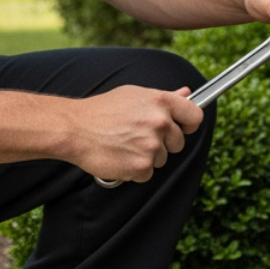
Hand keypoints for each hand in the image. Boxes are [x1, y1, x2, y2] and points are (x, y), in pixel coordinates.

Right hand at [70, 85, 202, 183]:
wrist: (74, 128)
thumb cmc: (102, 110)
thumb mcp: (134, 94)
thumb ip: (164, 97)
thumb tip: (186, 94)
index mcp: (161, 102)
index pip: (195, 116)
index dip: (188, 124)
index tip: (181, 128)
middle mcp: (160, 123)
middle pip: (179, 142)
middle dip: (163, 143)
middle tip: (138, 136)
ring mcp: (151, 146)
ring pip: (162, 159)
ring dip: (147, 156)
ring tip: (125, 144)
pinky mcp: (141, 167)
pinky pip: (148, 174)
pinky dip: (135, 170)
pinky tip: (121, 156)